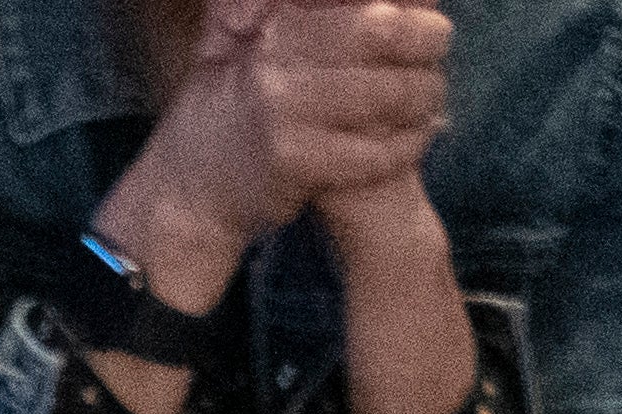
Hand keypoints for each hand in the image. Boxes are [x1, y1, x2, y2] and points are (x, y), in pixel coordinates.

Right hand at [107, 0, 452, 285]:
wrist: (189, 187)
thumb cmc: (231, 106)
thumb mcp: (243, 38)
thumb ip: (285, 9)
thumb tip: (379, 3)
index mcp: (275, 30)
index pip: (369, 10)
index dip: (413, 13)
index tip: (426, 22)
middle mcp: (277, 66)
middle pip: (388, 36)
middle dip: (428, 44)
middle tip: (433, 56)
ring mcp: (286, 117)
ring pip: (393, 95)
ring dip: (425, 98)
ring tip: (424, 101)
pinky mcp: (296, 165)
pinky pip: (379, 151)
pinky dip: (406, 146)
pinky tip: (405, 141)